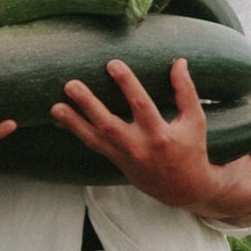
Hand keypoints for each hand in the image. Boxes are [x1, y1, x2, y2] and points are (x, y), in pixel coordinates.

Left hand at [51, 57, 250, 220]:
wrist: (183, 189)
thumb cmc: (191, 149)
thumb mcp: (195, 120)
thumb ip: (186, 91)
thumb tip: (179, 62)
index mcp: (160, 134)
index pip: (141, 105)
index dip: (127, 84)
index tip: (112, 63)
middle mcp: (139, 147)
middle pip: (109, 125)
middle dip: (88, 105)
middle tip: (71, 84)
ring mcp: (124, 157)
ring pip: (94, 139)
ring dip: (74, 122)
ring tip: (55, 106)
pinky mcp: (116, 161)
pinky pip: (93, 145)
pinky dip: (76, 131)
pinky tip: (60, 119)